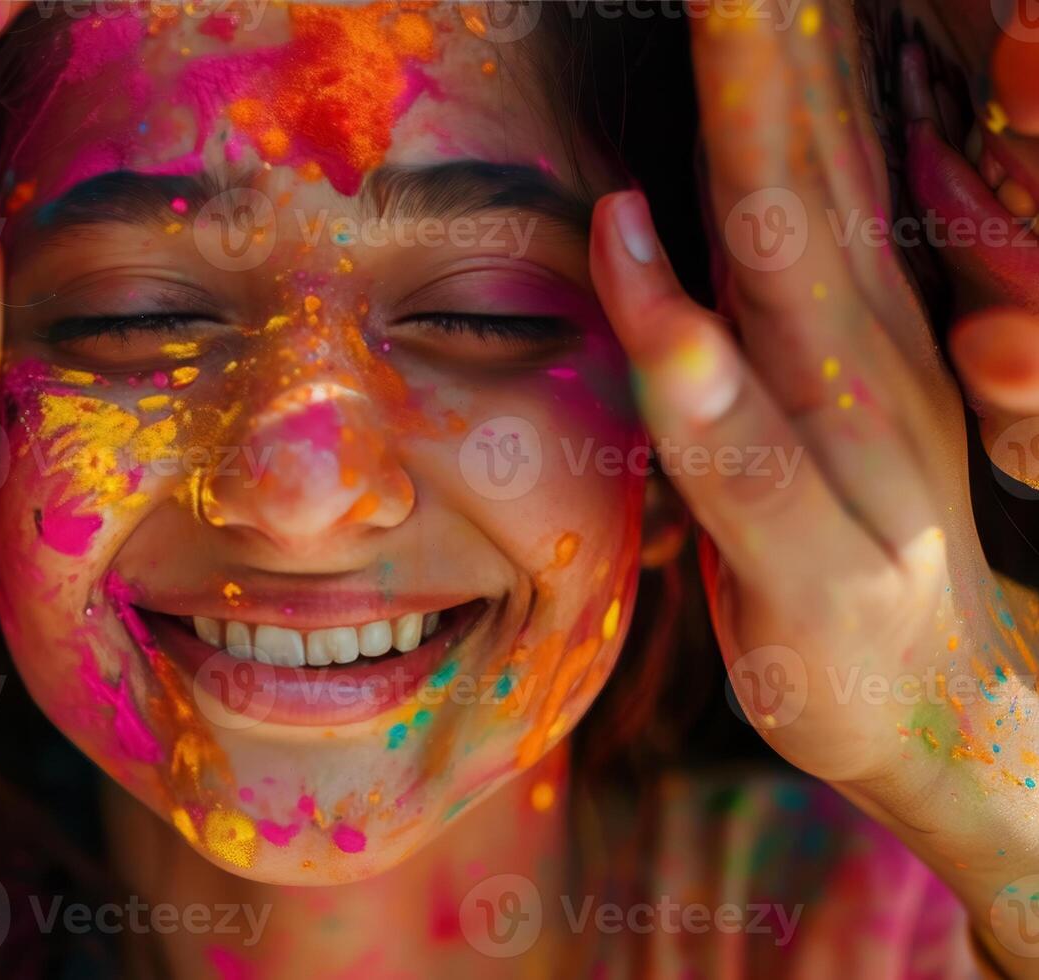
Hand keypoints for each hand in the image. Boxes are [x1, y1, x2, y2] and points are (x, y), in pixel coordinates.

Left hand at [589, 0, 1038, 967]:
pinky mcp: (815, 570)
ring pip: (792, 280)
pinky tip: (638, 252)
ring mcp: (859, 464)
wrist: (952, 726)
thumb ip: (774, 310)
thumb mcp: (825, 413)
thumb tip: (698, 199)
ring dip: (752, 138)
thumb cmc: (862, 551)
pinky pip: (744, 453)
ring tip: (729, 1)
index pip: (820, 148)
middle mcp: (875, 366)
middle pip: (810, 174)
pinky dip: (691, 357)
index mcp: (865, 326)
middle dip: (773, 40)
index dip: (784, 38)